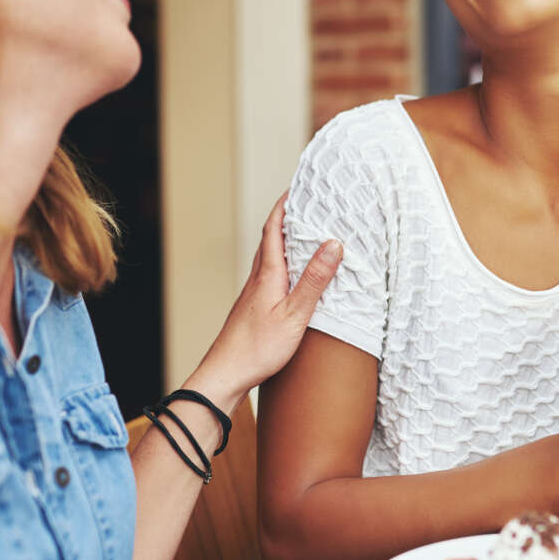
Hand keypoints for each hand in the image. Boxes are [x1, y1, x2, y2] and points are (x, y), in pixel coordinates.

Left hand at [188, 194, 341, 411]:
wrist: (226, 373)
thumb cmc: (258, 348)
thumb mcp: (294, 314)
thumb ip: (314, 280)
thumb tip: (333, 244)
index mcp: (268, 273)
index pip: (274, 228)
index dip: (285, 204)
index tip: (298, 186)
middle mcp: (258, 277)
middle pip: (270, 238)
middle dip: (287, 216)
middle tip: (306, 202)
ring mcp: (254, 292)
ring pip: (269, 256)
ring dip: (284, 238)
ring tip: (303, 231)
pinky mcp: (254, 306)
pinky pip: (270, 273)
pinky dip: (282, 261)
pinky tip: (292, 272)